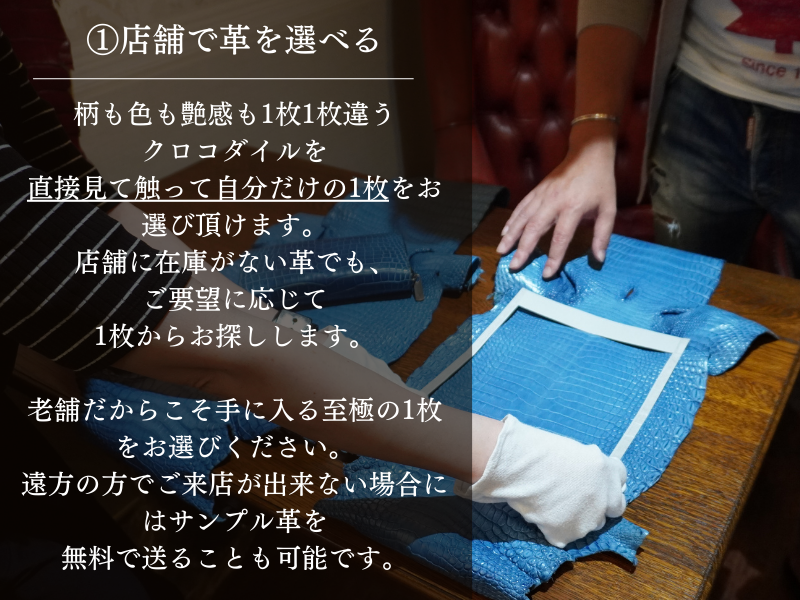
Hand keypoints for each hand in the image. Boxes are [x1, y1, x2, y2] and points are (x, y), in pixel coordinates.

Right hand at [456, 415, 626, 547]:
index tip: (594, 480)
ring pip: (590, 524)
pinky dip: (555, 528)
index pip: (620, 477)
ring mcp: (589, 520)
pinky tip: (542, 513)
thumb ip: (589, 468)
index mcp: (608, 471)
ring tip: (555, 504)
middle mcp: (606, 498)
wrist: (524, 467)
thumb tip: (588, 478)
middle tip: (578, 497)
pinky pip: (564, 535)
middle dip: (600, 504)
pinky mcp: (569, 534)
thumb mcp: (576, 453)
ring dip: (579, 518)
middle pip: (614, 507)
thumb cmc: (543, 451)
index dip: (606, 479)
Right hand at [496, 127, 616, 276]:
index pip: (561, 237)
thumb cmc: (600, 183)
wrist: (588, 153)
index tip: (546, 273)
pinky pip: (521, 207)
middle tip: (514, 266)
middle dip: (523, 249)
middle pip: (535, 228)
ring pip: (523, 218)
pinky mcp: (537, 190)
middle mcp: (554, 202)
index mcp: (573, 208)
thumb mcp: (609, 208)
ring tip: (501, 251)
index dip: (553, 257)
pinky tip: (504, 232)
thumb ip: (603, 234)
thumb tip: (599, 258)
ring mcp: (542, 195)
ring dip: (511, 235)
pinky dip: (511, 220)